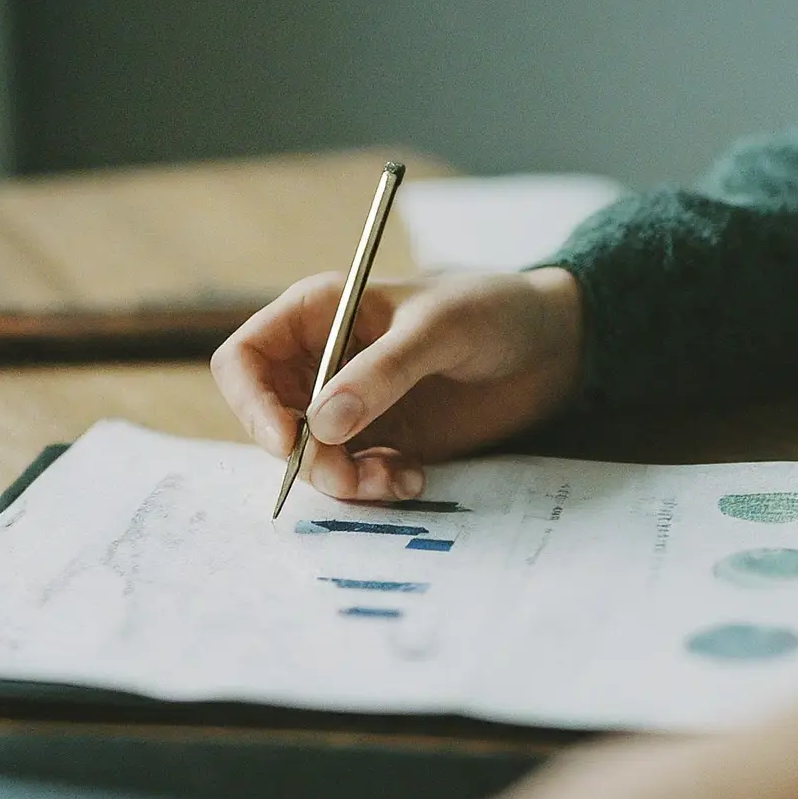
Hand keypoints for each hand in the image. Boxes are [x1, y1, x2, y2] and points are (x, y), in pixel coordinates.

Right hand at [211, 268, 582, 500]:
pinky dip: (374, 487)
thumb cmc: (492, 311)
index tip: (286, 442)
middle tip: (351, 476)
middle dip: (304, 457)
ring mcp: (352, 406)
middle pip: (270, 421)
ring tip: (395, 480)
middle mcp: (323, 362)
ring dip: (343, 481)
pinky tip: (413, 479)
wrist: (552, 346)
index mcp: (319, 314)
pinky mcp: (384, 440)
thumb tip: (321, 426)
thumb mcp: (438, 330)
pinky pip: (353, 476)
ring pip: (310, 458)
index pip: (245, 359)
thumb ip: (382, 374)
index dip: (251, 403)